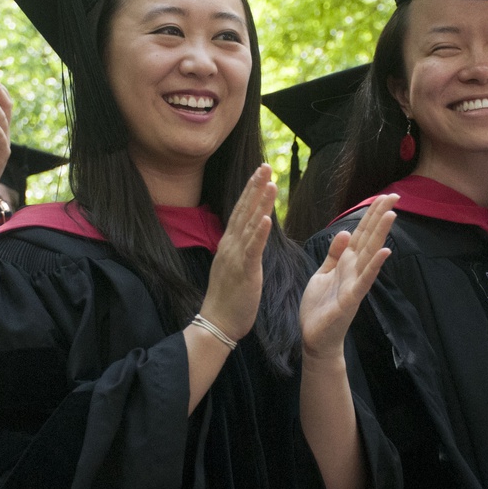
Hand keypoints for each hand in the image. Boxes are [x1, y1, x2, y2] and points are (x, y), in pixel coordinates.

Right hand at [198, 165, 275, 341]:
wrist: (217, 322)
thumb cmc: (228, 298)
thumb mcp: (234, 266)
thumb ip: (240, 248)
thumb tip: (248, 234)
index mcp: (229, 244)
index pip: (241, 211)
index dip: (250, 190)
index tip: (260, 171)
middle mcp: (230, 245)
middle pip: (244, 210)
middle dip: (255, 187)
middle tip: (265, 165)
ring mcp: (235, 257)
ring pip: (249, 224)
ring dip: (260, 202)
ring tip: (270, 183)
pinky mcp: (244, 271)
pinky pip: (252, 249)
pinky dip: (259, 232)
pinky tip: (266, 218)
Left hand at [299, 194, 395, 358]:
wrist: (315, 338)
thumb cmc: (319, 307)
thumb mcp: (323, 273)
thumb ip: (334, 254)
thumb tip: (346, 232)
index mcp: (346, 263)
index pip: (361, 233)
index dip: (371, 214)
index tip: (383, 196)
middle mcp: (354, 270)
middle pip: (369, 238)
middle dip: (380, 217)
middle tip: (395, 195)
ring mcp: (355, 284)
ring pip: (370, 254)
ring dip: (381, 234)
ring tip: (392, 214)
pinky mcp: (350, 299)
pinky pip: (364, 280)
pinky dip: (374, 265)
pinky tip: (385, 251)